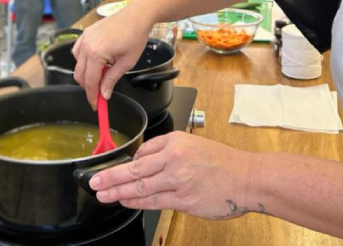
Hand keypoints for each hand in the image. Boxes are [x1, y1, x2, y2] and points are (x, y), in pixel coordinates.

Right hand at [71, 2, 153, 107]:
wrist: (136, 16)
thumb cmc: (135, 36)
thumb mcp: (126, 62)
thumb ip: (112, 79)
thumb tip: (104, 94)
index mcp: (96, 54)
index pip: (90, 82)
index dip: (92, 96)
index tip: (96, 105)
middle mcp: (86, 45)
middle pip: (80, 75)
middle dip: (88, 87)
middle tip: (99, 93)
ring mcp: (84, 38)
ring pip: (77, 64)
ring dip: (86, 73)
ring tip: (102, 74)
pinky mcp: (85, 33)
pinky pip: (78, 52)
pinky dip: (83, 60)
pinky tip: (96, 61)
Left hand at [90, 132, 259, 220]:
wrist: (248, 178)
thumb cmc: (225, 164)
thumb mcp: (195, 145)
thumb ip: (170, 153)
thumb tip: (146, 161)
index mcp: (176, 141)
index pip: (143, 150)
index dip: (127, 161)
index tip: (113, 167)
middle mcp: (174, 159)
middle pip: (135, 168)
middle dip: (111, 176)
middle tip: (94, 180)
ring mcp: (178, 180)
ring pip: (140, 186)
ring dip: (118, 191)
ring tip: (102, 193)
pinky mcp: (183, 199)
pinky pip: (153, 200)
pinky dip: (136, 201)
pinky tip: (125, 201)